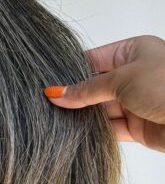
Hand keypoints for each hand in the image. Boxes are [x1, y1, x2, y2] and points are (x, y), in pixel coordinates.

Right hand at [43, 34, 164, 152]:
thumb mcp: (121, 80)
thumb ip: (86, 90)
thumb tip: (56, 93)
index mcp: (133, 51)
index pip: (93, 60)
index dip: (70, 71)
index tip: (48, 83)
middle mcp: (134, 74)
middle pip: (95, 86)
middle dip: (74, 96)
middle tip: (47, 104)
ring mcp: (136, 101)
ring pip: (101, 109)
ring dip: (83, 116)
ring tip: (56, 119)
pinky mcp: (138, 126)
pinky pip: (110, 128)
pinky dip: (95, 131)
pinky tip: (74, 132)